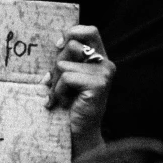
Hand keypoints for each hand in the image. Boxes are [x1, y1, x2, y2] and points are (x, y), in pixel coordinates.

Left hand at [44, 25, 114, 157]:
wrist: (77, 132)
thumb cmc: (68, 102)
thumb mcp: (65, 75)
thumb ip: (65, 58)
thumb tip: (57, 43)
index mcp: (99, 58)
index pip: (89, 31)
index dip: (71, 33)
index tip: (58, 46)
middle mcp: (106, 63)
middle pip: (71, 45)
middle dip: (57, 65)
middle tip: (58, 83)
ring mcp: (104, 74)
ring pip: (64, 64)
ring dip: (56, 82)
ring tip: (62, 96)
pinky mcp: (99, 85)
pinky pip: (67, 77)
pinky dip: (59, 90)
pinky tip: (65, 102)